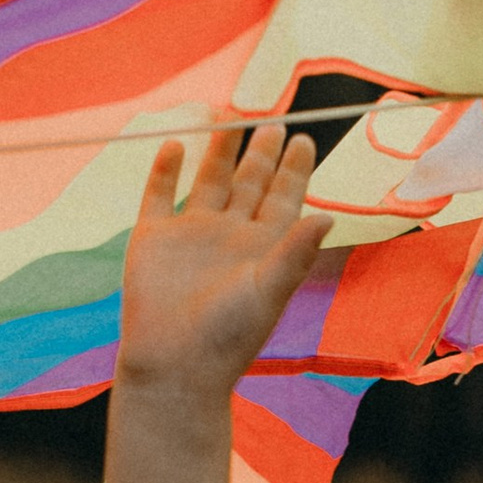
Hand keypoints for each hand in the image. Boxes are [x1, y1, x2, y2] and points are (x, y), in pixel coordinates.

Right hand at [118, 122, 331, 395]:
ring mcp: (190, 234)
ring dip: (219, 150)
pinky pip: (159, 194)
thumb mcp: (269, 290)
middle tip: (273, 120)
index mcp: (263, 248)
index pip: (283, 198)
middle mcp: (229, 236)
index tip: (303, 139)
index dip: (293, 170)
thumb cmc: (227, 337)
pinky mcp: (153, 237)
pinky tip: (176, 144)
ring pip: (209, 180)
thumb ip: (296, 250)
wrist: (172, 366)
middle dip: (261, 153)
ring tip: (230, 117)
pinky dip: (166, 169)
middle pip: (249, 183)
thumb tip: (329, 215)